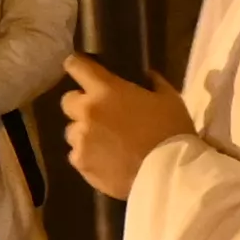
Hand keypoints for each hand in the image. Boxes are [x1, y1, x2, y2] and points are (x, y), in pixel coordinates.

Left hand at [62, 53, 185, 197]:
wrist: (169, 173)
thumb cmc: (171, 131)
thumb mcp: (170, 99)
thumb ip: (153, 82)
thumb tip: (145, 75)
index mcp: (106, 90)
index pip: (77, 67)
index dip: (77, 66)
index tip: (81, 69)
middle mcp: (87, 112)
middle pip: (68, 101)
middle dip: (81, 105)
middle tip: (100, 114)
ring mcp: (81, 140)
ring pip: (73, 131)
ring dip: (85, 133)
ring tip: (106, 143)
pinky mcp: (81, 163)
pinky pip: (77, 155)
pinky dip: (89, 156)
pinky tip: (107, 162)